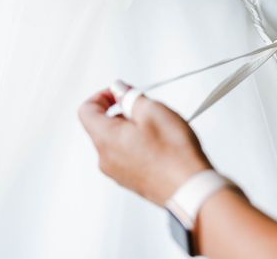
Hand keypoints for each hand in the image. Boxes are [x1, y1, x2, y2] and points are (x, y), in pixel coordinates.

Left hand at [78, 86, 211, 205]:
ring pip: (117, 141)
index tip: (122, 93)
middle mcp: (105, 158)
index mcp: (106, 139)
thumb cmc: (174, 153)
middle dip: (122, 112)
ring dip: (133, 128)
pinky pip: (127, 156)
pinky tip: (162, 145)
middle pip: (102, 126)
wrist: (189, 188)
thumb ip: (131, 97)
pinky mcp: (131, 180)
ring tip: (159, 129)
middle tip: (148, 108)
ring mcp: (117, 172)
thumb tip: (119, 90)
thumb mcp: (153, 111)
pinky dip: (139, 145)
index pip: (86, 110)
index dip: (103, 95)